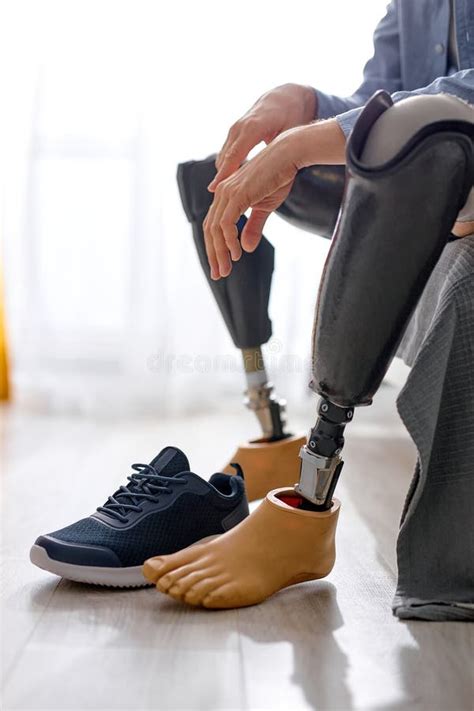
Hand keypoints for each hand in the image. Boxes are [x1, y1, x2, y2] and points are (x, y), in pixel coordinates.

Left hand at [204, 119, 346, 279]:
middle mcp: (222, 192)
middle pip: (209, 230)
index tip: (221, 267)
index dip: (215, 248)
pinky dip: (229, 241)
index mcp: (226, 195)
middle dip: (214, 255)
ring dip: (220, 252)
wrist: (288, 155)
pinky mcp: (236, 195)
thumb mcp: (265, 207)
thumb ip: (253, 226)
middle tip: (219, 274)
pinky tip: (236, 254)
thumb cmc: (279, 176)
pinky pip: (226, 224)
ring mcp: (227, 193)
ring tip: (227, 268)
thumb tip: (246, 248)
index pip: (213, 226)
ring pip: (215, 229)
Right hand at [208, 83, 315, 190]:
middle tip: (218, 203)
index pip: (234, 155)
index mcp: (252, 128)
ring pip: (223, 158)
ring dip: (223, 177)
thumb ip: (282, 154)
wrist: (285, 97)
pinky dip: (226, 170)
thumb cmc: (290, 116)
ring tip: (224, 199)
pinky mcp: (234, 134)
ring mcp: (234, 130)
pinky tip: (231, 186)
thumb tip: (279, 171)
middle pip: (224, 159)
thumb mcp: (290, 134)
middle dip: (220, 181)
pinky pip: (226, 155)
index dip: (224, 173)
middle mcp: (239, 128)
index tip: (214, 190)